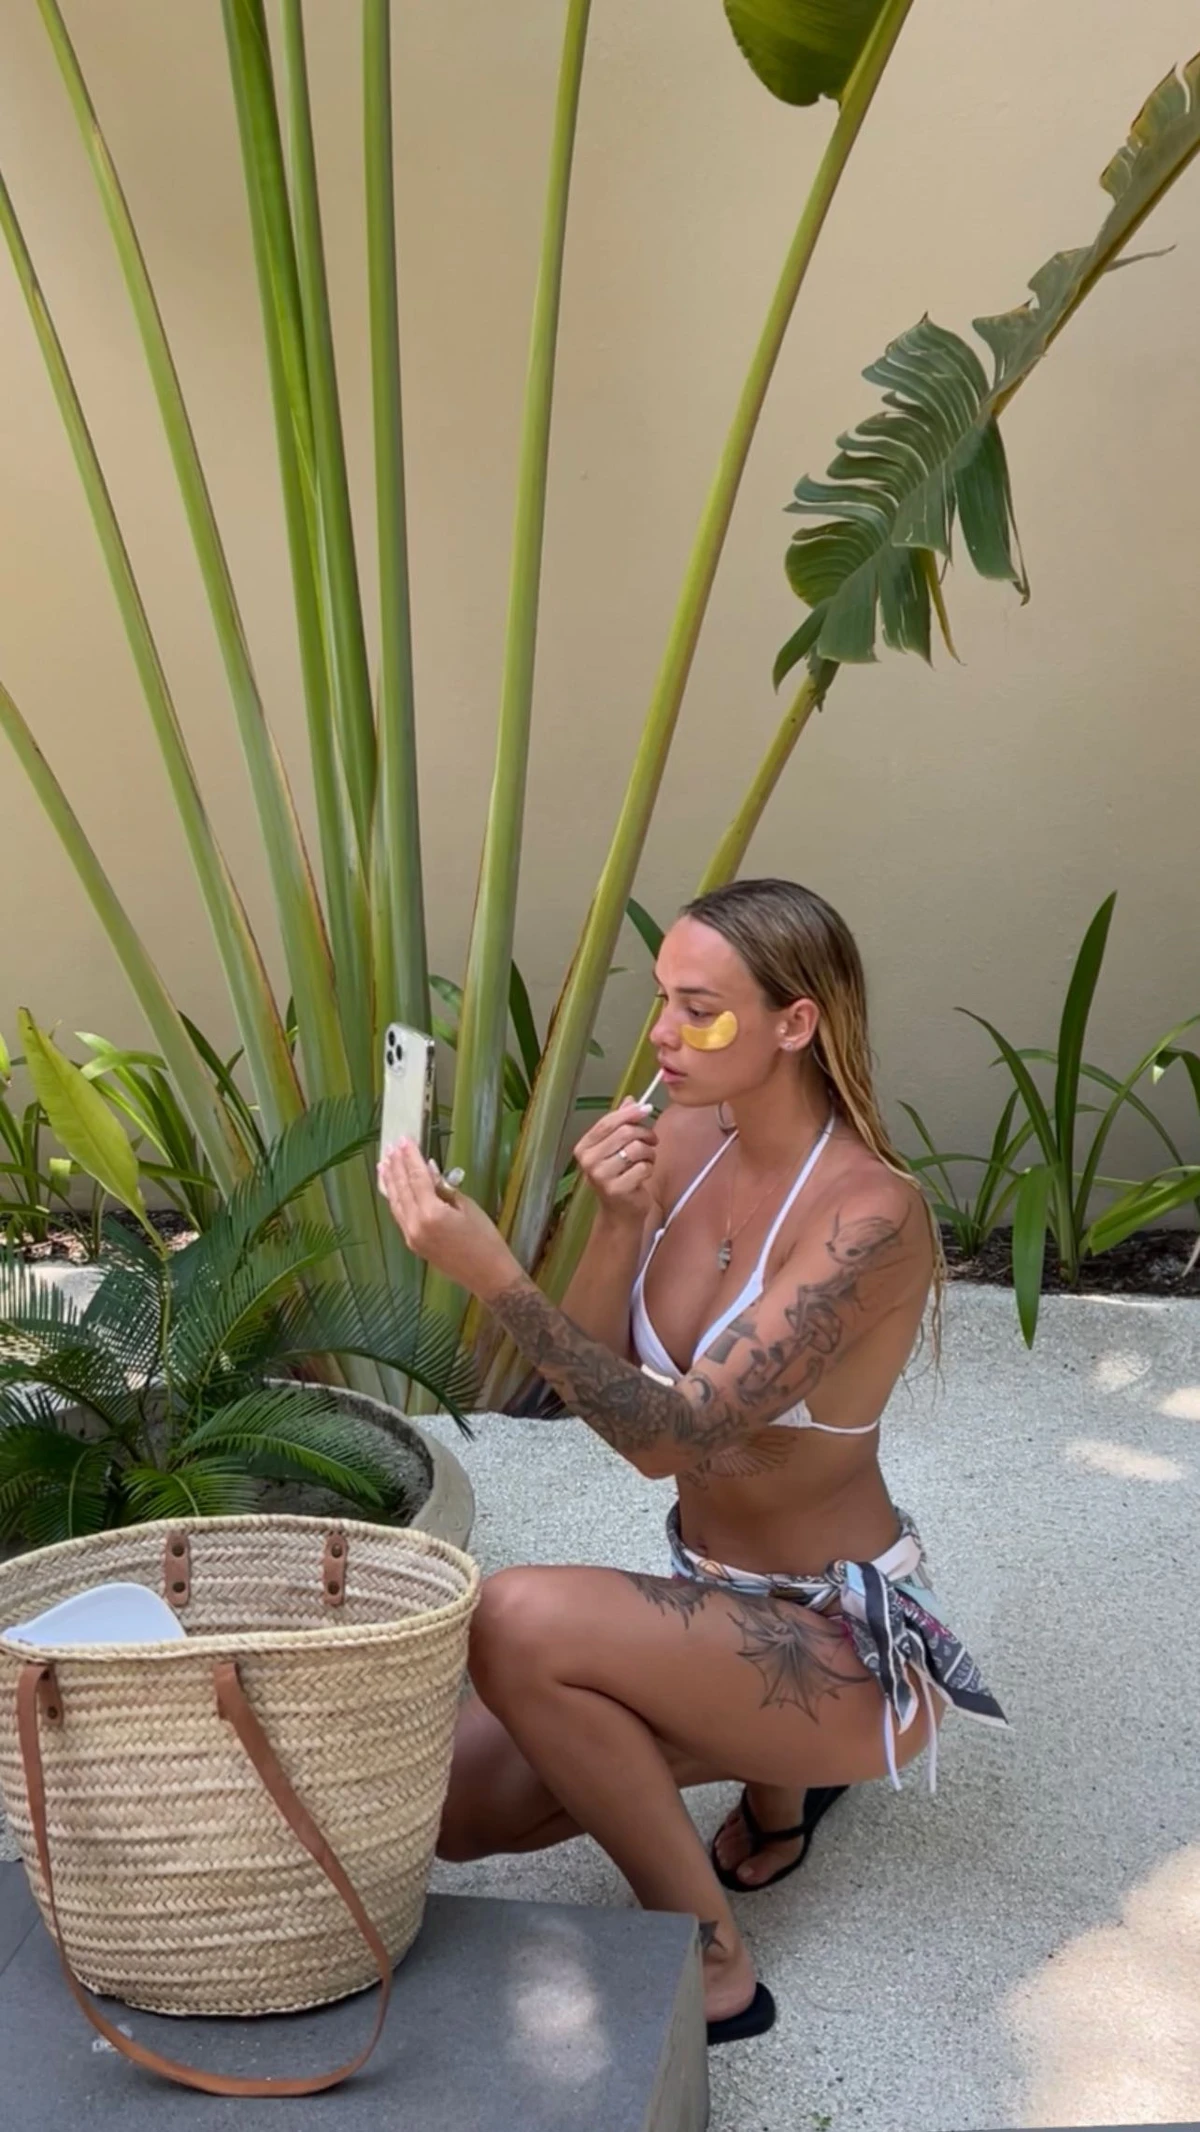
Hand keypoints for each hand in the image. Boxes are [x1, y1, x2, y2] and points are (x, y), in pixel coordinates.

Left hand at [378, 1141, 518, 1300]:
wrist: (487, 1275)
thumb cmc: (485, 1239)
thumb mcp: (467, 1207)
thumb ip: (444, 1188)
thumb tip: (429, 1170)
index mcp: (431, 1214)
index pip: (417, 1178)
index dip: (411, 1157)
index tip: (405, 1140)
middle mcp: (415, 1225)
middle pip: (402, 1189)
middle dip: (396, 1166)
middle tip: (391, 1147)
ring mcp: (411, 1236)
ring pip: (396, 1204)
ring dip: (390, 1182)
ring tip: (384, 1164)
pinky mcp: (413, 1244)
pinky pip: (399, 1216)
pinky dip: (395, 1199)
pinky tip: (393, 1189)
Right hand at [573, 1098, 656, 1225]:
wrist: (620, 1212)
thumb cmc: (619, 1176)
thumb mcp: (616, 1147)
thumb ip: (621, 1123)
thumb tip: (631, 1100)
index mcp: (584, 1147)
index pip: (607, 1122)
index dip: (629, 1113)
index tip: (646, 1108)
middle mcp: (588, 1161)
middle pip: (624, 1133)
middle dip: (644, 1134)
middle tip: (652, 1141)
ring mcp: (601, 1176)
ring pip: (636, 1148)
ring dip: (649, 1153)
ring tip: (646, 1160)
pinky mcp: (617, 1189)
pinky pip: (643, 1167)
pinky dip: (649, 1168)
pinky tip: (644, 1174)